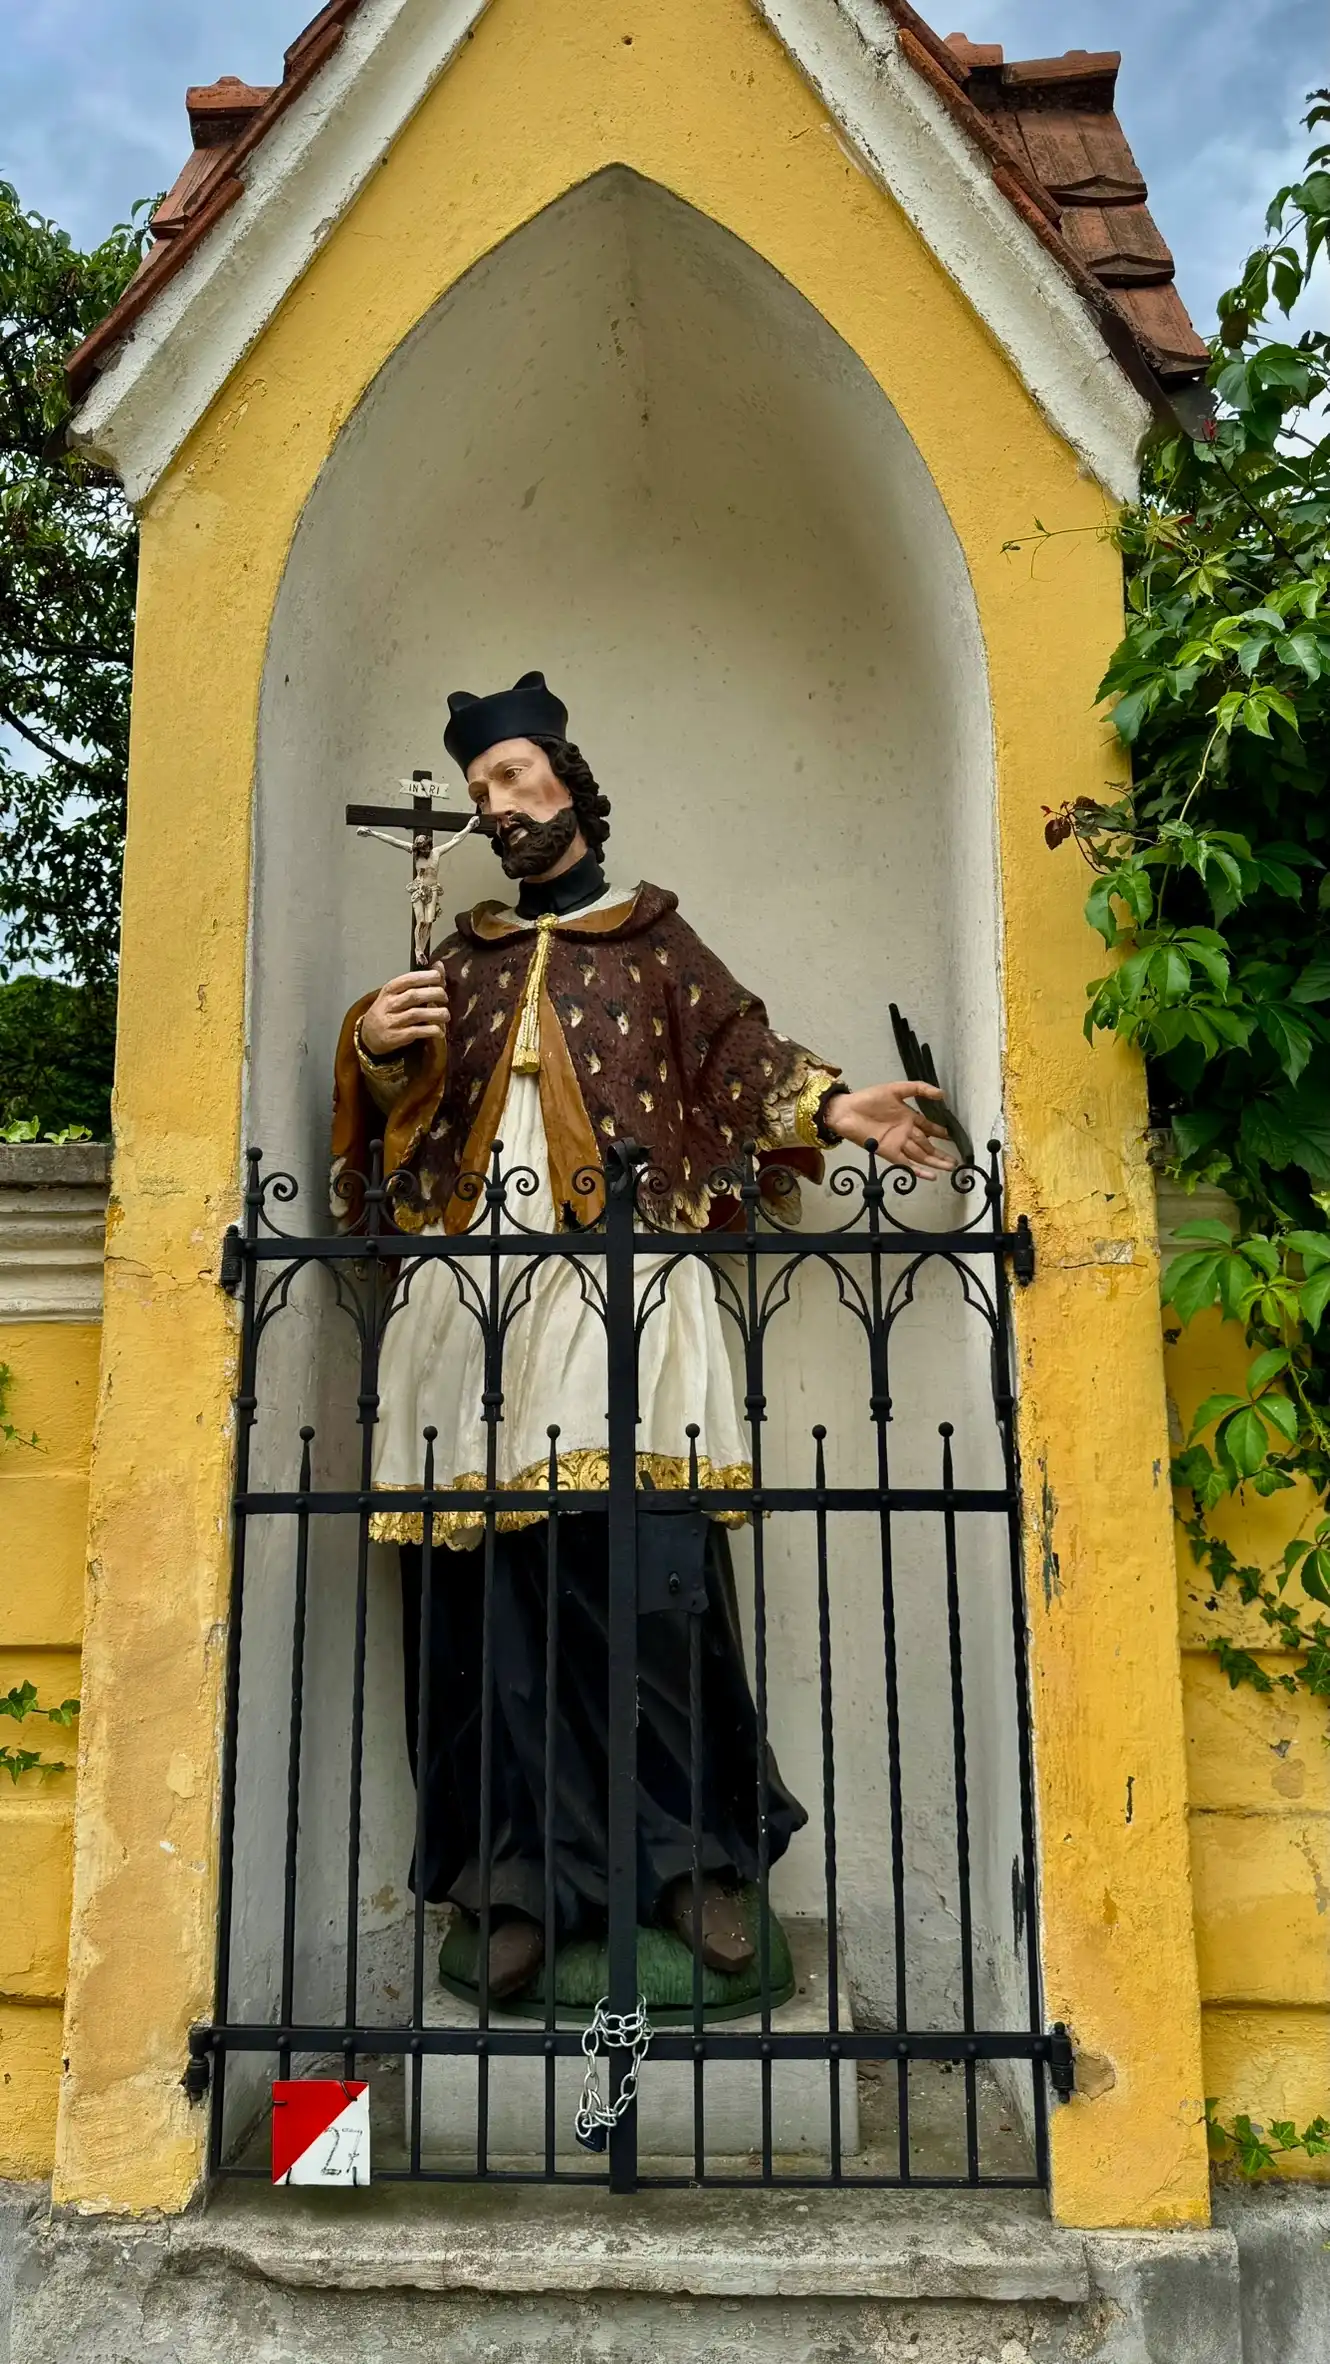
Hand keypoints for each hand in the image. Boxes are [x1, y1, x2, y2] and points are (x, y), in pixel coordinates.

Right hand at [360, 964, 448, 1055]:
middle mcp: (389, 1004)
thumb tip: (440, 967)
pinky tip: (440, 1031)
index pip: (408, 980)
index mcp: (389, 990)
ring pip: (417, 1014)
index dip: (425, 977)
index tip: (439, 977)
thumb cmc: (387, 1011)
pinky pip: (417, 1031)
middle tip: (445, 997)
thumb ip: (418, 982)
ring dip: (436, 1014)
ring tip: (446, 1015)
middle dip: (434, 994)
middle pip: (414, 996)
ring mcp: (392, 1021)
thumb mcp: (397, 994)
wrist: (368, 1036)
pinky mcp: (396, 1037)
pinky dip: (431, 1031)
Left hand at [822, 1081, 956, 1178]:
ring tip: (950, 1168)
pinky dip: (918, 1171)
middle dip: (941, 1153)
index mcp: (908, 1117)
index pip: (928, 1127)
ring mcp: (898, 1143)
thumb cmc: (869, 1098)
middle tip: (955, 1161)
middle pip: (927, 1145)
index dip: (939, 1133)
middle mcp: (905, 1132)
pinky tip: (931, 1176)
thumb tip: (941, 1094)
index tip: (951, 1138)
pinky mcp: (888, 1152)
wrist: (846, 1110)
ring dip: (935, 1162)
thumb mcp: (896, 1089)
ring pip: (920, 1155)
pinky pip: (906, 1163)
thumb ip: (918, 1089)